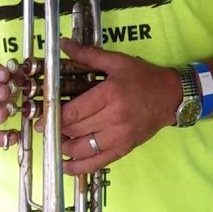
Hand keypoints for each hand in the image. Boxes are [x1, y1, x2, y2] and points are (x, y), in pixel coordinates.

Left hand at [51, 38, 179, 174]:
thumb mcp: (117, 62)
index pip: (72, 112)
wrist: (171, 97)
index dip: (52, 117)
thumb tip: (63, 44)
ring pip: (81, 149)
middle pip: (74, 130)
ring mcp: (119, 137)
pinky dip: (77, 167)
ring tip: (55, 139)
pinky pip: (96, 163)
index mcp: (109, 95)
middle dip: (55, 130)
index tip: (41, 117)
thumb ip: (88, 55)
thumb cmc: (144, 77)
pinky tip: (65, 163)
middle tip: (45, 125)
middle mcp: (113, 119)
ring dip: (63, 147)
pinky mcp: (123, 149)